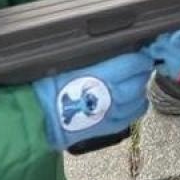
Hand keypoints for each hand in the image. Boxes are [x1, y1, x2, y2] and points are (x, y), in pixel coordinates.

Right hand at [31, 48, 153, 149]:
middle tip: (140, 68)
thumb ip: (95, 58)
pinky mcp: (107, 127)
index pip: (134, 64)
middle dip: (141, 74)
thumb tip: (110, 51)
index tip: (142, 55)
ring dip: (139, 91)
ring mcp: (111, 113)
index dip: (141, 59)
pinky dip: (134, 108)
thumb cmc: (48, 88)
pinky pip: (130, 118)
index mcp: (102, 75)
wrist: (38, 117)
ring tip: (135, 84)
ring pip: (138, 101)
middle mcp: (111, 95)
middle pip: (139, 83)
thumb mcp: (71, 62)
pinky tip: (131, 103)